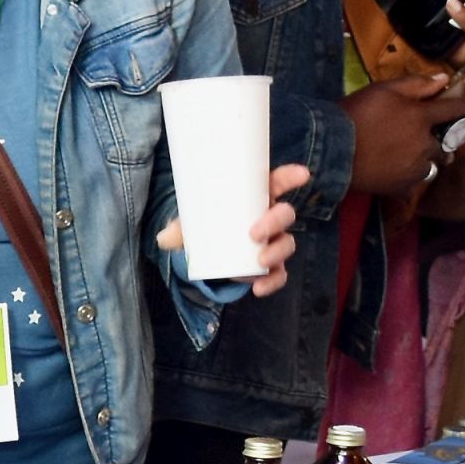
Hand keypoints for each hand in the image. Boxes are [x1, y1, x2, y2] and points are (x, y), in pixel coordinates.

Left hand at [156, 163, 311, 295]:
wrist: (207, 252)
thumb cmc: (206, 224)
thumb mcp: (192, 222)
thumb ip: (180, 229)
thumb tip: (163, 238)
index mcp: (255, 197)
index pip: (277, 182)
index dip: (291, 176)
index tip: (302, 175)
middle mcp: (270, 217)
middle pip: (285, 215)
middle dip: (275, 222)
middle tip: (254, 233)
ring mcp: (273, 242)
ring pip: (287, 243)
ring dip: (277, 252)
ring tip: (260, 261)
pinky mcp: (270, 266)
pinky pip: (280, 274)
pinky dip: (273, 282)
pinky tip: (259, 288)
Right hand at [345, 70, 464, 188]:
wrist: (333, 150)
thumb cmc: (357, 114)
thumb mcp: (384, 90)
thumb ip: (416, 84)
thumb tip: (444, 79)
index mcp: (422, 118)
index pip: (453, 110)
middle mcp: (425, 144)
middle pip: (446, 142)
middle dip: (447, 138)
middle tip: (441, 136)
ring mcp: (415, 167)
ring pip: (433, 162)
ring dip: (430, 157)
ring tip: (419, 155)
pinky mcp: (403, 186)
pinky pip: (417, 180)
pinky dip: (413, 173)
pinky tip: (401, 169)